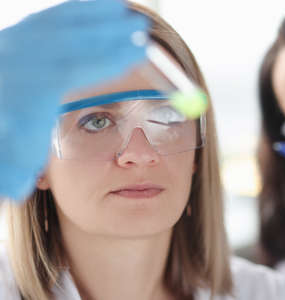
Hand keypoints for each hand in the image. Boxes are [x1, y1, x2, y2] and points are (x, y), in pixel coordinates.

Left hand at [0, 0, 148, 200]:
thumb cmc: (6, 141)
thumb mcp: (8, 164)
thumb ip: (14, 172)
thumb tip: (18, 187)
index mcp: (19, 92)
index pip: (69, 69)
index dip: (106, 59)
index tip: (138, 52)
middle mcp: (14, 61)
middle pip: (66, 40)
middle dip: (106, 33)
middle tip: (140, 28)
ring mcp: (12, 43)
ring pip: (57, 23)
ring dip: (92, 16)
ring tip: (122, 11)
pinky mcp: (15, 35)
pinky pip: (49, 18)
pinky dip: (75, 10)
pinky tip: (100, 5)